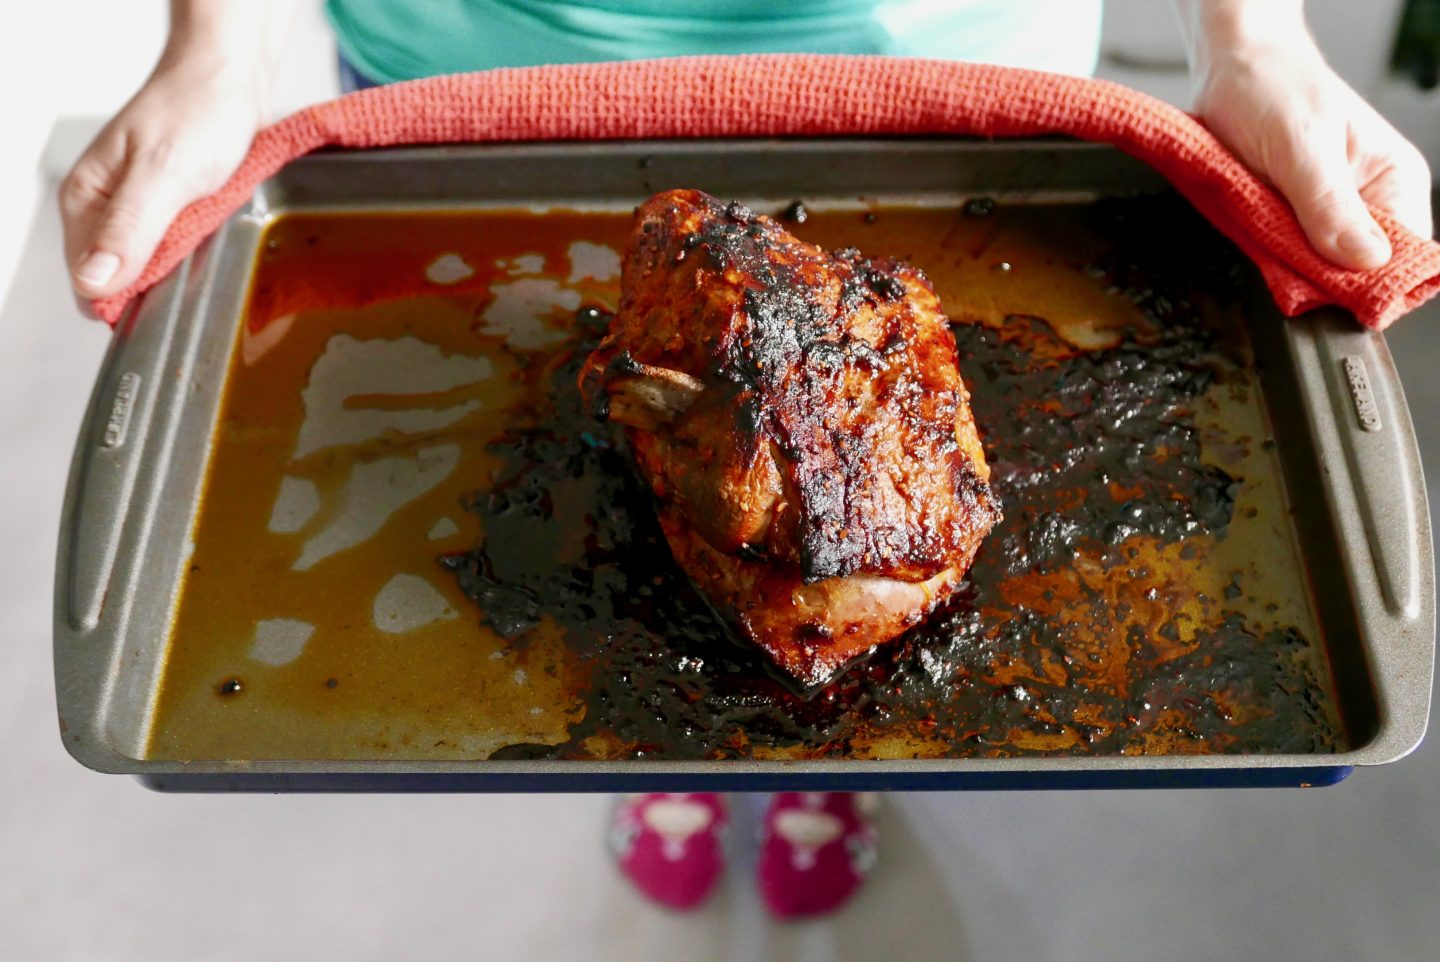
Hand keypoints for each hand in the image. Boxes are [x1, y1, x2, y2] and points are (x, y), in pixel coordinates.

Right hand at [60, 49, 263, 312]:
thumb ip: (128, 229)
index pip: (90, 283)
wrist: (230, 79)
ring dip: (183, 266)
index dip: (128, 300)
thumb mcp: (164, 174)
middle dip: (160, 284)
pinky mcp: (168, 211)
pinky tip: (213, 230)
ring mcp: (137, 212)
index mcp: (85, 201)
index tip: (166, 293)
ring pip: (154, 269)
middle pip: (123, 282)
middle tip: (196, 254)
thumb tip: (93, 281)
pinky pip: (178, 249)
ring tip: (206, 236)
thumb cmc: (196, 112)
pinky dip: (198, 248)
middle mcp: (105, 210)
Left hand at [1189, 15, 1432, 270]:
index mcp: (1395, 182)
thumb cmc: (1273, 88)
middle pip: (1355, 273)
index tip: (1326, 286)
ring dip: (1285, 262)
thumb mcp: (1300, 147)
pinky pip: (1284, 255)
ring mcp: (1328, 215)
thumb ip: (1329, 206)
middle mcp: (1368, 203)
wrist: (1231, 67)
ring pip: (1315, 269)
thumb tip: (1368, 260)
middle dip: (1317, 274)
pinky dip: (1265, 251)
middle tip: (1280, 248)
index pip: (1402, 258)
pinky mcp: (1292, 219)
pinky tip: (1251, 229)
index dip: (1366, 282)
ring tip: (1261, 227)